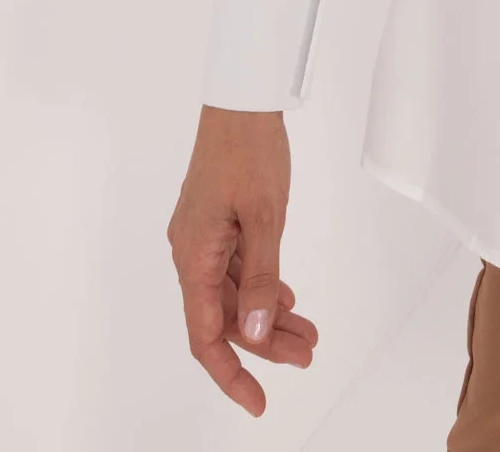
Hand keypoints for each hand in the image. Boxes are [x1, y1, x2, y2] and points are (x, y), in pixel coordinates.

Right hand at [167, 106, 318, 416]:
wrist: (241, 98)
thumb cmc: (247, 147)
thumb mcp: (265, 217)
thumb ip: (263, 276)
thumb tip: (260, 329)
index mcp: (194, 256)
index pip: (207, 335)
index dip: (231, 373)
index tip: (257, 401)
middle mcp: (192, 251)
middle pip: (225, 317)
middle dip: (264, 343)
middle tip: (305, 355)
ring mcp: (203, 235)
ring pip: (235, 293)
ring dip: (269, 315)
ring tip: (307, 332)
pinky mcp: (216, 221)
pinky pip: (236, 268)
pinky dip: (262, 286)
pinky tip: (286, 297)